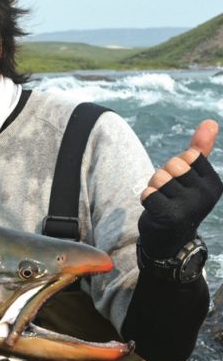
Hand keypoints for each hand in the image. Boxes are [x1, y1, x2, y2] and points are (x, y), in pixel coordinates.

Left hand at [138, 120, 221, 257]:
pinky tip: (155, 210)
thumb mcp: (192, 175)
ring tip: (162, 201)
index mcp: (215, 183)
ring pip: (159, 178)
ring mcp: (190, 206)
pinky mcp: (170, 216)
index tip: (181, 184)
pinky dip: (146, 198)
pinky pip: (148, 193)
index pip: (189, 155)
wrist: (170, 239)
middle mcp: (206, 195)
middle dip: (164, 175)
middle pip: (174, 164)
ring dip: (154, 187)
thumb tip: (210, 121)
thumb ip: (200, 149)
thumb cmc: (179, 201)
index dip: (178, 165)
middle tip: (168, 193)